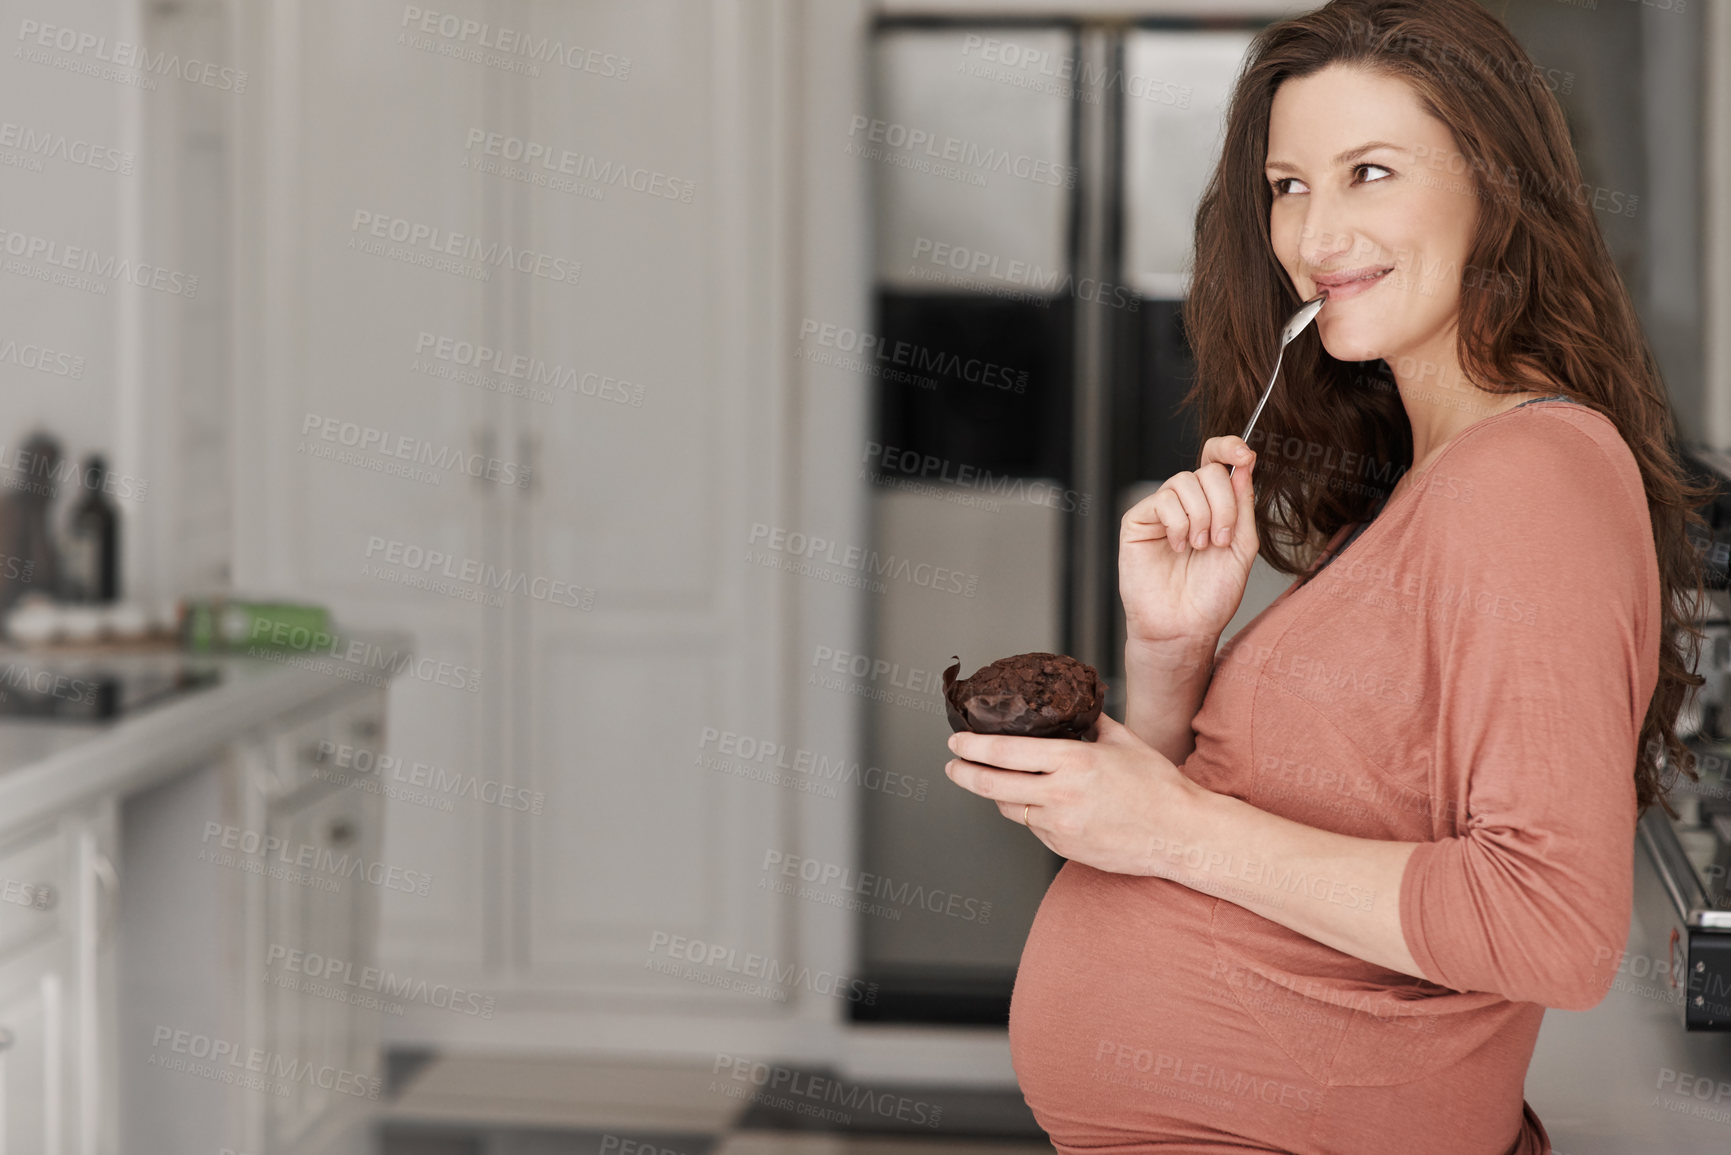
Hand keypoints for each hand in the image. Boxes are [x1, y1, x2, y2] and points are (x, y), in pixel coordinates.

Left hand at [943, 715, 1206, 875]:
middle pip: (992, 785)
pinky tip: (1036, 801)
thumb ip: (1092, 722)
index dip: (973, 747)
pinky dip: (1029, 812)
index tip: (956, 741)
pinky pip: (1033, 826)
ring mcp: (1060, 826)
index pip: (1005, 752)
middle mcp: (1061, 795)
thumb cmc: (1158, 786)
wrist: (1180, 834)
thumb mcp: (1124, 740)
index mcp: (1073, 761)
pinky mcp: (1064, 848)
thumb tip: (1073, 706)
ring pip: (1010, 808)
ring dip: (996, 794)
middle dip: (963, 773)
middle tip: (951, 765)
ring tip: (992, 780)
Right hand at [1120, 435, 1259, 647]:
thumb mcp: (1242, 547)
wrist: (1184, 627)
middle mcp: (1187, 504)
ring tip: (1199, 547)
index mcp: (1214, 506)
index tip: (1244, 455)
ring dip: (1201, 516)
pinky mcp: (1138, 521)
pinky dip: (1178, 524)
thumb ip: (1243, 505)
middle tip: (1220, 538)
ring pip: (1184, 482)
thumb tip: (1243, 464)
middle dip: (1223, 504)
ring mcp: (1161, 511)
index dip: (1229, 448)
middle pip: (1207, 471)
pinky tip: (1178, 547)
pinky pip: (1162, 500)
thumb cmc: (1211, 596)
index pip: (1217, 461)